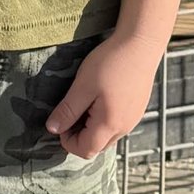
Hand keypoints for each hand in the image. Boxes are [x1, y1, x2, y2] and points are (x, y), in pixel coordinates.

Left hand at [44, 32, 161, 158]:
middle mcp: (124, 128)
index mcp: (109, 125)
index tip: (61, 121)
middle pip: (97, 146)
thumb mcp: (82, 86)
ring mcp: (133, 119)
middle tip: (71, 110)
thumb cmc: (111, 62)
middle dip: (79, 135)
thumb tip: (52, 129)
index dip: (68, 142)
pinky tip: (100, 97)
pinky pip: (116, 125)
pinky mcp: (137, 109)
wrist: (141, 43)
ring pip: (107, 136)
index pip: (85, 150)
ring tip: (85, 102)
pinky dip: (103, 120)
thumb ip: (67, 111)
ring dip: (91, 127)